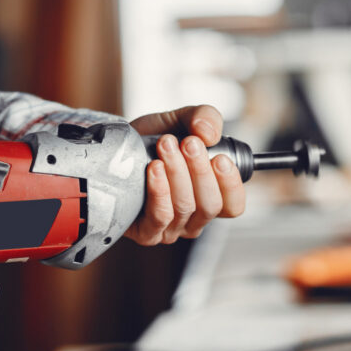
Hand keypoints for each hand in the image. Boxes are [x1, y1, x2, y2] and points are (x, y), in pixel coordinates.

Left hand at [126, 105, 245, 244]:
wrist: (117, 148)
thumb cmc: (153, 141)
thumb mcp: (182, 121)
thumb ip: (205, 118)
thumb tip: (209, 133)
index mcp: (209, 198)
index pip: (233, 206)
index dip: (231, 185)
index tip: (220, 158)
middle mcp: (193, 219)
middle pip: (210, 205)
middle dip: (201, 170)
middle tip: (189, 143)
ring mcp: (170, 229)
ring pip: (184, 207)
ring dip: (177, 172)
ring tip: (166, 145)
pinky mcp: (146, 232)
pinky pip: (160, 216)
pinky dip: (159, 190)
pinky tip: (154, 168)